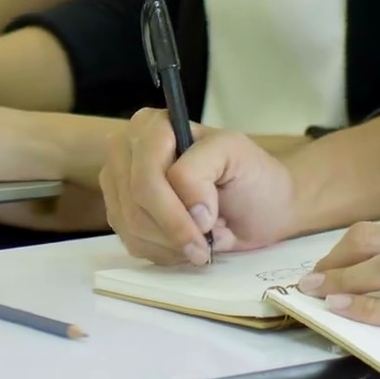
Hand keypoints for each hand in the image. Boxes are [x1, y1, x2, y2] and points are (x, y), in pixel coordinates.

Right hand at [100, 110, 296, 266]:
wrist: (261, 209)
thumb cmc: (250, 177)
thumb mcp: (233, 153)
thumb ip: (201, 169)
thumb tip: (189, 211)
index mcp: (152, 126)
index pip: (147, 173)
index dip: (174, 206)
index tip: (208, 224)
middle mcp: (126, 151)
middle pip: (136, 201)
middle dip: (173, 230)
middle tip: (205, 247)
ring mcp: (119, 184)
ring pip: (131, 225)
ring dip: (170, 244)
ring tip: (199, 242)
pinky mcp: (119, 214)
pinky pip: (131, 242)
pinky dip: (162, 252)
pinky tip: (183, 244)